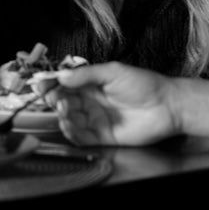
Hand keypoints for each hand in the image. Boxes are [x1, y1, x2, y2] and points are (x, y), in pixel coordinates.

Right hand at [49, 62, 179, 145]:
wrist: (167, 106)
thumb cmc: (144, 84)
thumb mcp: (112, 72)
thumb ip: (86, 74)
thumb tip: (61, 76)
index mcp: (91, 84)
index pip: (64, 85)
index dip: (51, 85)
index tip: (41, 84)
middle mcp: (91, 102)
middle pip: (63, 102)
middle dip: (54, 100)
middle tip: (54, 98)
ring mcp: (96, 120)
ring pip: (69, 120)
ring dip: (62, 116)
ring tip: (65, 109)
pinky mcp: (102, 136)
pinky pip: (81, 137)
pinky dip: (71, 132)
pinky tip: (69, 125)